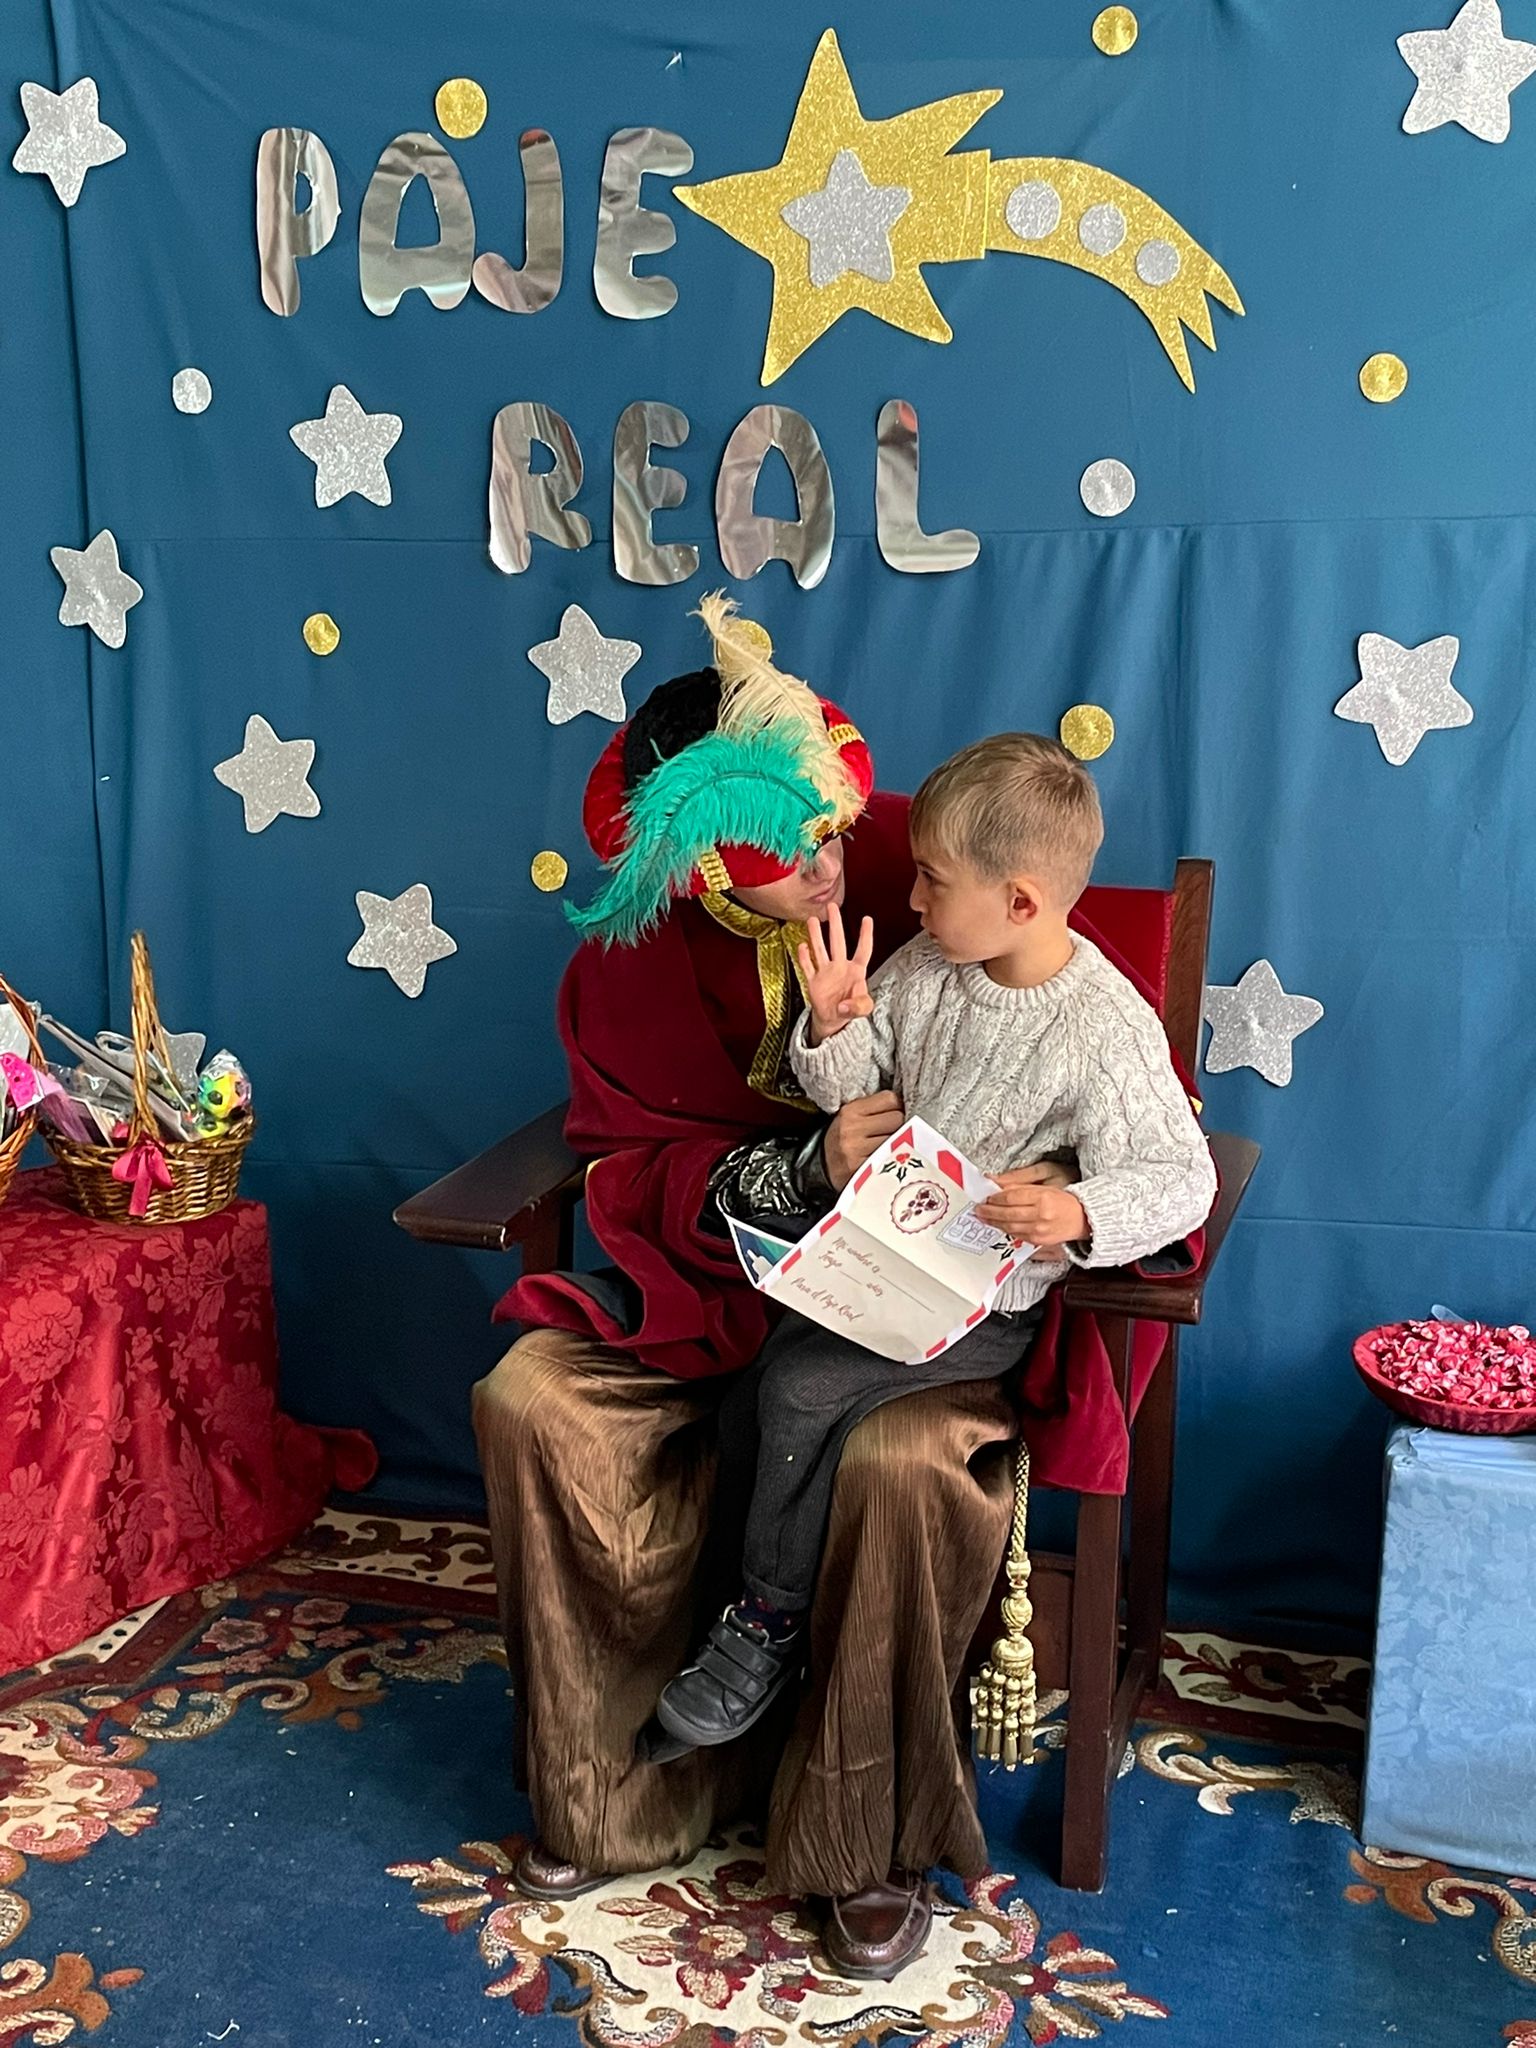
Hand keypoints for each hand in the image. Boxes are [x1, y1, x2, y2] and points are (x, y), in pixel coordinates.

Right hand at [796, 904, 873, 1044]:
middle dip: (835, 924)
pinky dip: (804, 957)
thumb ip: (859, 1005)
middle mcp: (840, 967)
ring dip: (816, 935)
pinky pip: (808, 967)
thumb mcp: (863, 1009)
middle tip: (832, 907)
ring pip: (820, 949)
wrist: (834, 1019)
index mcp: (856, 971)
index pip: (863, 949)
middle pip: (838, 942)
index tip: (867, 919)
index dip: (865, 935)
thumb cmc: (852, 1009)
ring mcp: (826, 973)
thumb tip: (843, 1005)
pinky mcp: (813, 981)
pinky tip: (802, 946)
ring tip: (812, 919)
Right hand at [824, 1090, 904, 1188]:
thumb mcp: (853, 1116)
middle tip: (892, 1133)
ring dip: (900, 1143)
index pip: (891, 1099)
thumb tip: (908, 1106)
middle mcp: (852, 1129)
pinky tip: (888, 1160)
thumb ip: (877, 1108)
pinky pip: (893, 1160)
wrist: (824, 1166)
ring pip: (898, 1139)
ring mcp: (856, 1151)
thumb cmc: (845, 1138)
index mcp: (851, 1110)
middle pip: (897, 1119)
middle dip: (900, 1125)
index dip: (897, 1106)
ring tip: (890, 1146)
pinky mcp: (863, 1170)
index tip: (894, 1114)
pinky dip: (895, 1160)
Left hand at [974, 1171, 1088, 1250]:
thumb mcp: (1043, 1183)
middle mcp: (1040, 1215)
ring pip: (1010, 1226)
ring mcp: (1039, 1230)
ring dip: (994, 1222)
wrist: (1081, 1218)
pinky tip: (998, 1224)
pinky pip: (1016, 1235)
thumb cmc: (1062, 1199)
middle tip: (978, 1209)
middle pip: (1008, 1213)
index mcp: (1042, 1197)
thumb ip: (1018, 1183)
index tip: (986, 1196)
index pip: (1011, 1197)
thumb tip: (995, 1181)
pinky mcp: (1038, 1240)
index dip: (995, 1197)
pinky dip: (1005, 1229)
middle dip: (989, 1212)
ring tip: (984, 1217)